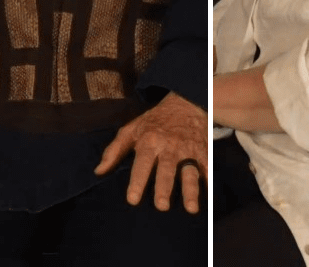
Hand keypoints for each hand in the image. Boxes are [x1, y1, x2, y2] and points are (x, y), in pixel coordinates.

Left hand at [94, 92, 207, 213]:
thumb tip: (99, 171)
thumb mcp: (131, 129)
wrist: (184, 101)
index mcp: (149, 141)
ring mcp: (187, 149)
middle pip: (166, 169)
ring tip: (191, 208)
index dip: (137, 181)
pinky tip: (210, 195)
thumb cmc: (154, 121)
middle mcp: (168, 146)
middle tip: (161, 206)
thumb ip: (114, 150)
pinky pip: (206, 167)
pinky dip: (209, 180)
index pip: (141, 163)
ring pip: (188, 171)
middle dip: (164, 187)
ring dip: (190, 189)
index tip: (133, 199)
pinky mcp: (202, 150)